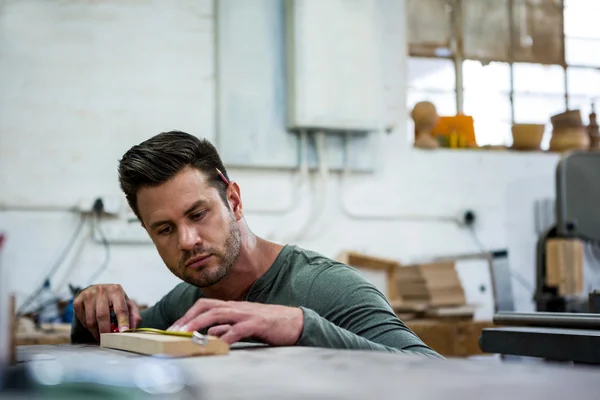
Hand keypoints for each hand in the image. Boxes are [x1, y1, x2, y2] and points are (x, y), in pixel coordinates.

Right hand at [73, 284, 141, 340]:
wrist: (99, 291)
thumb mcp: (127, 304)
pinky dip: (87, 327)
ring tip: (101, 337)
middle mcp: (102, 290)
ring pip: (91, 320)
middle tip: (109, 340)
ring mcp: (88, 295)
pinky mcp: (78, 301)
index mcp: (116, 290)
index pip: (121, 309)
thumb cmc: (115, 300)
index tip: (123, 332)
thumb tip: (132, 328)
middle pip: (102, 315)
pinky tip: (93, 326)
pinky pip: (82, 319)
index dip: (123, 321)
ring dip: (96, 332)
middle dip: (106, 331)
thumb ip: (133, 315)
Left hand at [168, 299, 303, 345]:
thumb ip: (228, 328)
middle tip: (173, 331)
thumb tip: (211, 335)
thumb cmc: (270, 325)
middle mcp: (237, 307)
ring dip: (199, 324)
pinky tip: (216, 345)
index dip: (188, 314)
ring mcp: (247, 314)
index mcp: (233, 307)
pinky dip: (225, 336)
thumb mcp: (245, 326)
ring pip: (218, 314)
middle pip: (207, 307)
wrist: (296, 322)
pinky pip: (237, 329)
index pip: (205, 305)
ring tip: (185, 334)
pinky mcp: (257, 323)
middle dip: (188, 317)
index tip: (174, 327)